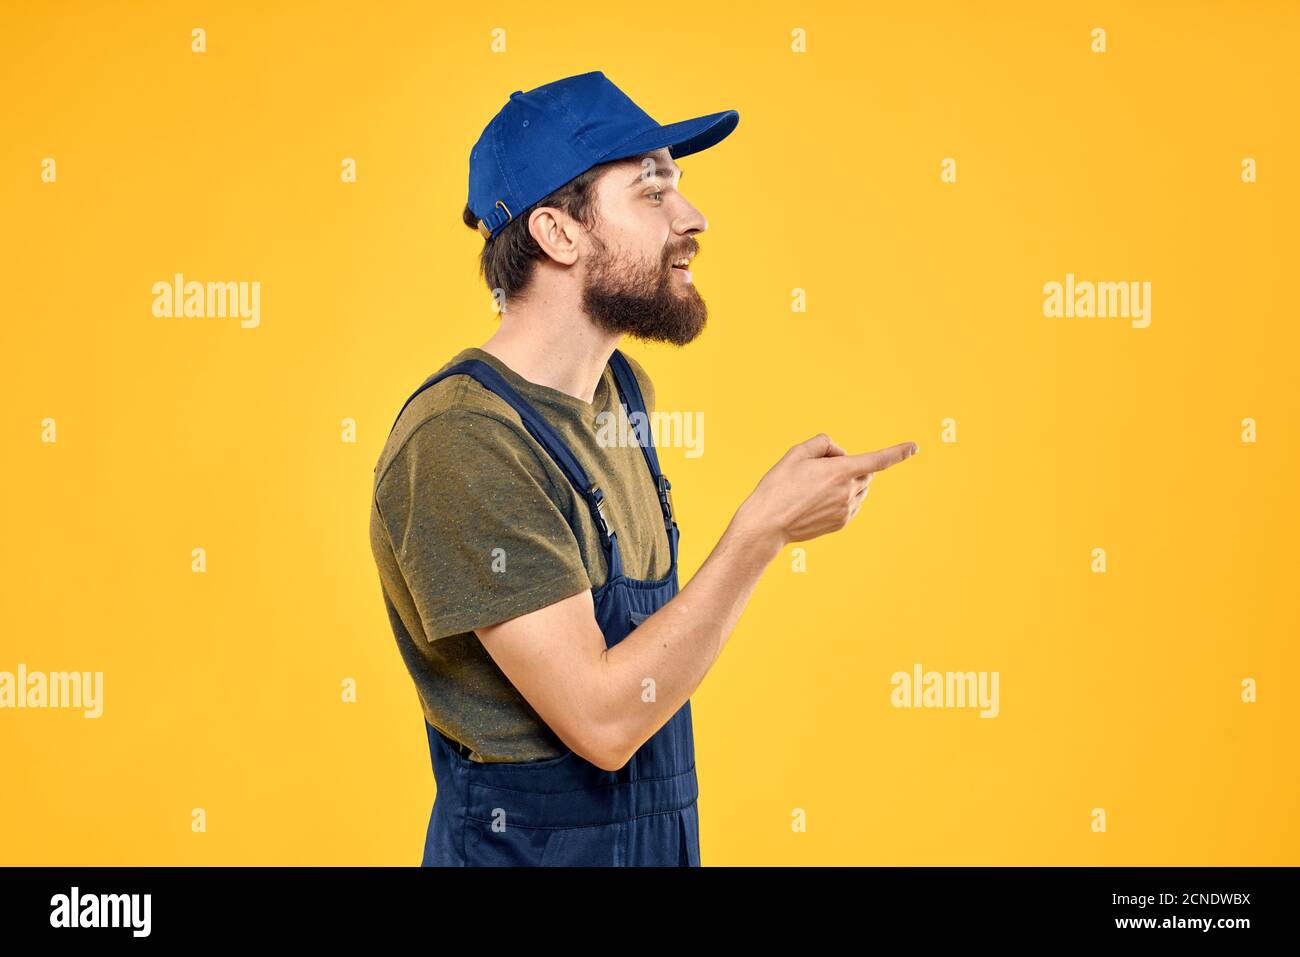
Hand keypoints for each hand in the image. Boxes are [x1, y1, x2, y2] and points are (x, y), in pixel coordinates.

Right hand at [738, 433, 917, 547]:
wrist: (767, 524)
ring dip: (848, 482)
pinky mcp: (841, 522)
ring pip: (859, 489)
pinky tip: (818, 501)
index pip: (877, 459)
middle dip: (851, 466)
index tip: (914, 447)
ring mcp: (846, 509)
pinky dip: (842, 498)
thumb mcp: (795, 453)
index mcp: (839, 471)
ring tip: (815, 488)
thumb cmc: (778, 486)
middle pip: (865, 472)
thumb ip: (822, 443)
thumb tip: (838, 452)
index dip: (897, 452)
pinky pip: (852, 504)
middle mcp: (847, 491)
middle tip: (820, 469)